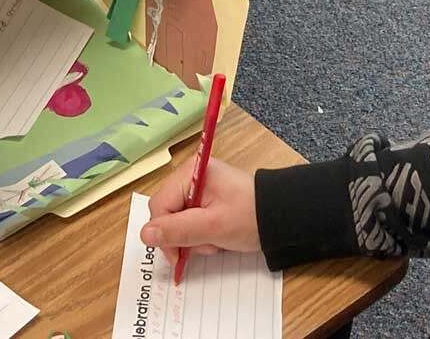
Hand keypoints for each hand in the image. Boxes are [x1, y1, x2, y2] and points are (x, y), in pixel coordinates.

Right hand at [139, 157, 260, 263]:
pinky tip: (216, 239)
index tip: (178, 255)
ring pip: (176, 220)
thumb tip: (144, 235)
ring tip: (215, 243)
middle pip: (166, 213)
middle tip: (206, 246)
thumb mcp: (213, 227)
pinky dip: (200, 234)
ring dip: (192, 238)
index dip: (164, 233)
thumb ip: (177, 231)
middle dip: (182, 236)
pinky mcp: (206, 200)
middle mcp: (190, 176)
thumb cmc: (251, 218)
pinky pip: (189, 220)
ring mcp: (198, 188)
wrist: (285, 218)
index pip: (159, 206)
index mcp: (190, 173)